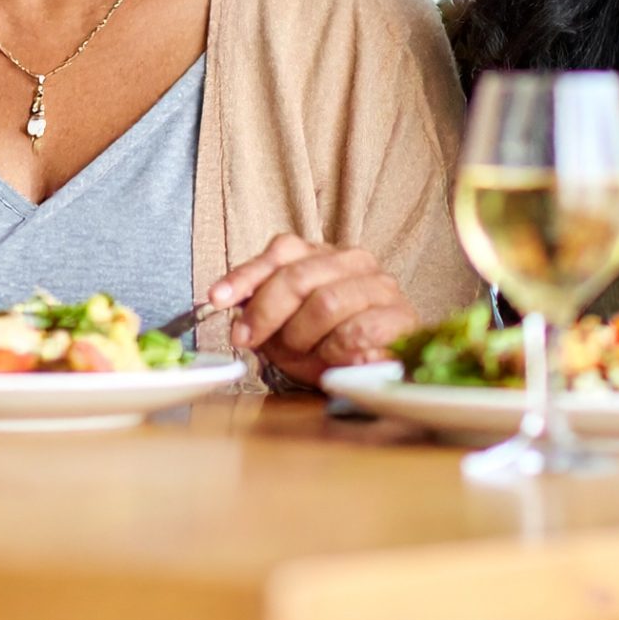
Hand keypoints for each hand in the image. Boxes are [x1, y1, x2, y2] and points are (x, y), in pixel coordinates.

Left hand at [207, 235, 415, 384]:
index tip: (218, 298)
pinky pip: (356, 332)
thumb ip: (258, 306)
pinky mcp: (400, 316)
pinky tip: (332, 359)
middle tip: (253, 340)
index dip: (246, 276)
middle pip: (297, 277)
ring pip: (326, 303)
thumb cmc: (324, 342)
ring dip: (304, 337)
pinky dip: (334, 352)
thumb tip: (228, 303)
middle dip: (268, 314)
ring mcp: (380, 285)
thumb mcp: (282, 324)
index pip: (281, 251)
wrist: (377, 368)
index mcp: (321, 253)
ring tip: (303, 354)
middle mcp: (352, 259)